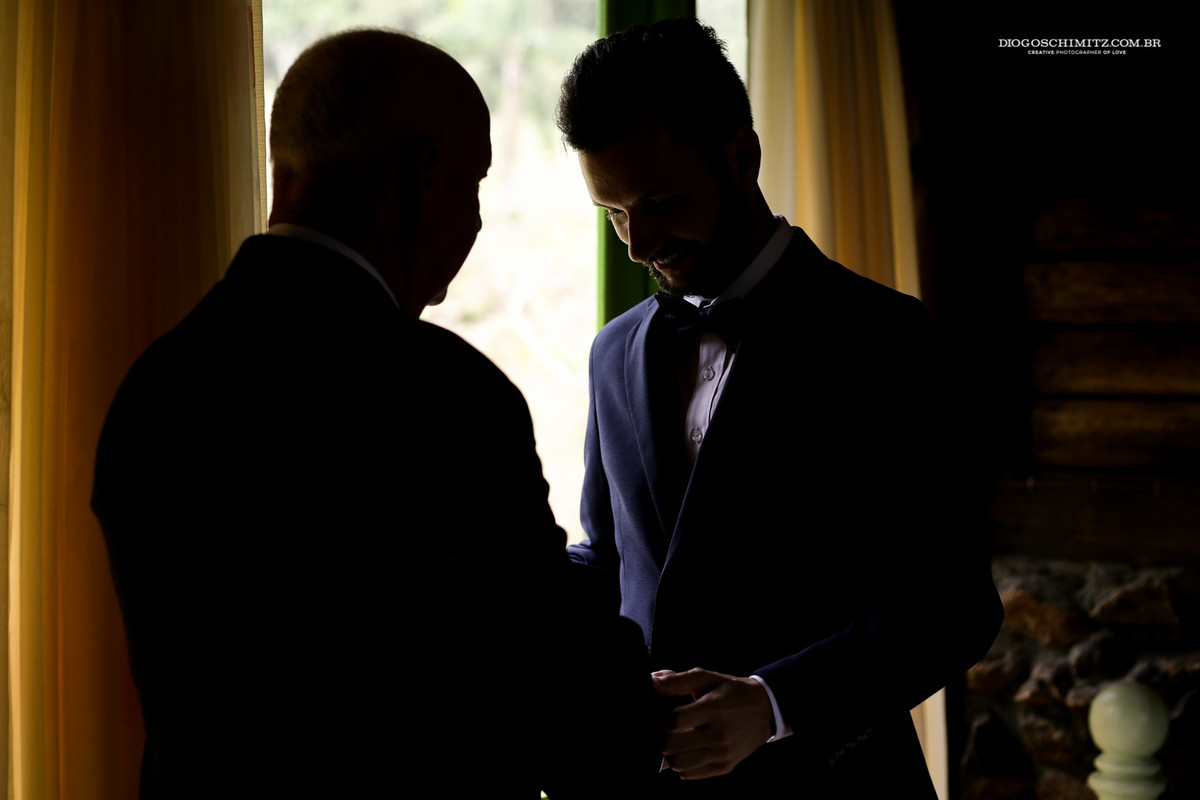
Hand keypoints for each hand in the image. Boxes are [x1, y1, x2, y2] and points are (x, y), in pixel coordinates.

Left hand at [652, 667, 772, 779]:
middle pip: (671, 745)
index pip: (673, 720)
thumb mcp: (706, 678)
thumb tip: (650, 683)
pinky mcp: (724, 767)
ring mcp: (722, 754)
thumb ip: (676, 681)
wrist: (765, 709)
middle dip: (658, 735)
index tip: (656, 711)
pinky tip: (684, 749)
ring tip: (671, 737)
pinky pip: (689, 773)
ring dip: (667, 752)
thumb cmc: (731, 691)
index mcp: (714, 708)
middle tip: (660, 726)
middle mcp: (720, 735)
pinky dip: (679, 763)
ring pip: (678, 764)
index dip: (657, 716)